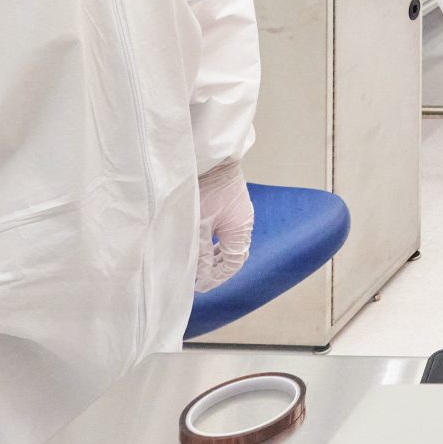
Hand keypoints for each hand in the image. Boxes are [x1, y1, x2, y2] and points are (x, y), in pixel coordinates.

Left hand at [196, 160, 253, 291]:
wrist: (213, 157)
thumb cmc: (207, 189)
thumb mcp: (200, 224)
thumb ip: (201, 251)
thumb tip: (200, 274)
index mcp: (241, 230)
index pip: (233, 263)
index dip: (217, 277)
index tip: (200, 286)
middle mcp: (244, 223)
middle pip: (233, 254)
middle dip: (216, 268)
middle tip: (198, 277)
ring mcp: (239, 213)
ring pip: (229, 242)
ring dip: (215, 255)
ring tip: (199, 263)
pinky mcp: (231, 204)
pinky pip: (226, 230)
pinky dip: (215, 241)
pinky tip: (203, 242)